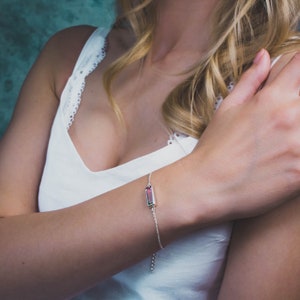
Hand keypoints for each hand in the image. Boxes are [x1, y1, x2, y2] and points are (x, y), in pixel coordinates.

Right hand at [192, 50, 299, 219]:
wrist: (206, 185)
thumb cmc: (213, 149)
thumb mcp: (226, 108)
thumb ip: (251, 79)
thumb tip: (264, 55)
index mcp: (272, 98)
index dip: (298, 68)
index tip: (293, 82)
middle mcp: (291, 116)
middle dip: (298, 102)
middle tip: (287, 118)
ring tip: (286, 137)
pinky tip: (288, 156)